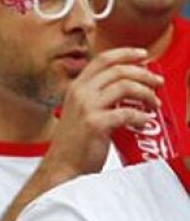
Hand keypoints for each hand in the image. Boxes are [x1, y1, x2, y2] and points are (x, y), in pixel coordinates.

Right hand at [41, 47, 162, 182]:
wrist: (62, 166)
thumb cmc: (74, 143)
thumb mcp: (81, 112)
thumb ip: (98, 97)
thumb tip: (129, 89)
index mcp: (76, 88)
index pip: (102, 60)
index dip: (125, 53)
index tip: (143, 55)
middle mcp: (79, 93)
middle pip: (118, 70)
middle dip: (144, 74)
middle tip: (157, 83)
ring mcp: (86, 108)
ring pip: (125, 86)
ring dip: (146, 94)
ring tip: (154, 104)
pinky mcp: (95, 124)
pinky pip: (127, 113)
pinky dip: (141, 117)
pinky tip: (144, 122)